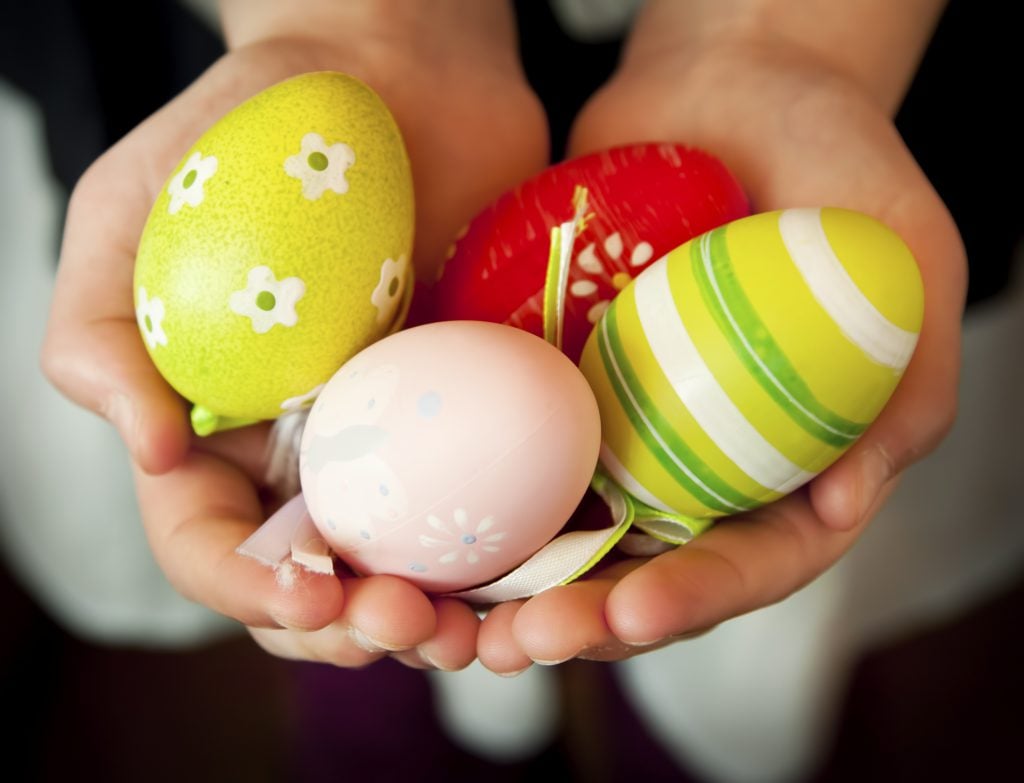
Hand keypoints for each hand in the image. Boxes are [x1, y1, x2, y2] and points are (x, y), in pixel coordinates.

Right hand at [41, 1, 548, 669]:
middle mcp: (312, 450)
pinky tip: (542, 573)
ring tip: (474, 630)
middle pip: (319, 583)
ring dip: (439, 616)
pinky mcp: (486, 406)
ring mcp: (404, 434)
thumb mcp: (133, 211)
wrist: (391, 72)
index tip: (310, 591)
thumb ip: (101, 331)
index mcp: (217, 428)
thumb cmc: (249, 135)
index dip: (249, 589)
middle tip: (405, 624)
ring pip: (413, 564)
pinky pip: (501, 497)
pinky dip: (517, 553)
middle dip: (353, 627)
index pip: (211, 546)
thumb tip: (147, 448)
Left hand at [476, 4, 966, 672]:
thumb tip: (842, 506)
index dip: (697, 598)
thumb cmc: (841, 170)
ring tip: (455, 619)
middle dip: (584, 617)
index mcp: (791, 468)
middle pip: (643, 572)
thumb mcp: (909, 262)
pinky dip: (465, 492)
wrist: (734, 90)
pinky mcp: (554, 386)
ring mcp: (621, 430)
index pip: (751, 562)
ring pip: (562, 533)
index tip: (634, 610)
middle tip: (522, 640)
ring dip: (508, 585)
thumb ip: (904, 387)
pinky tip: (418, 522)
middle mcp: (700, 467)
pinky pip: (506, 448)